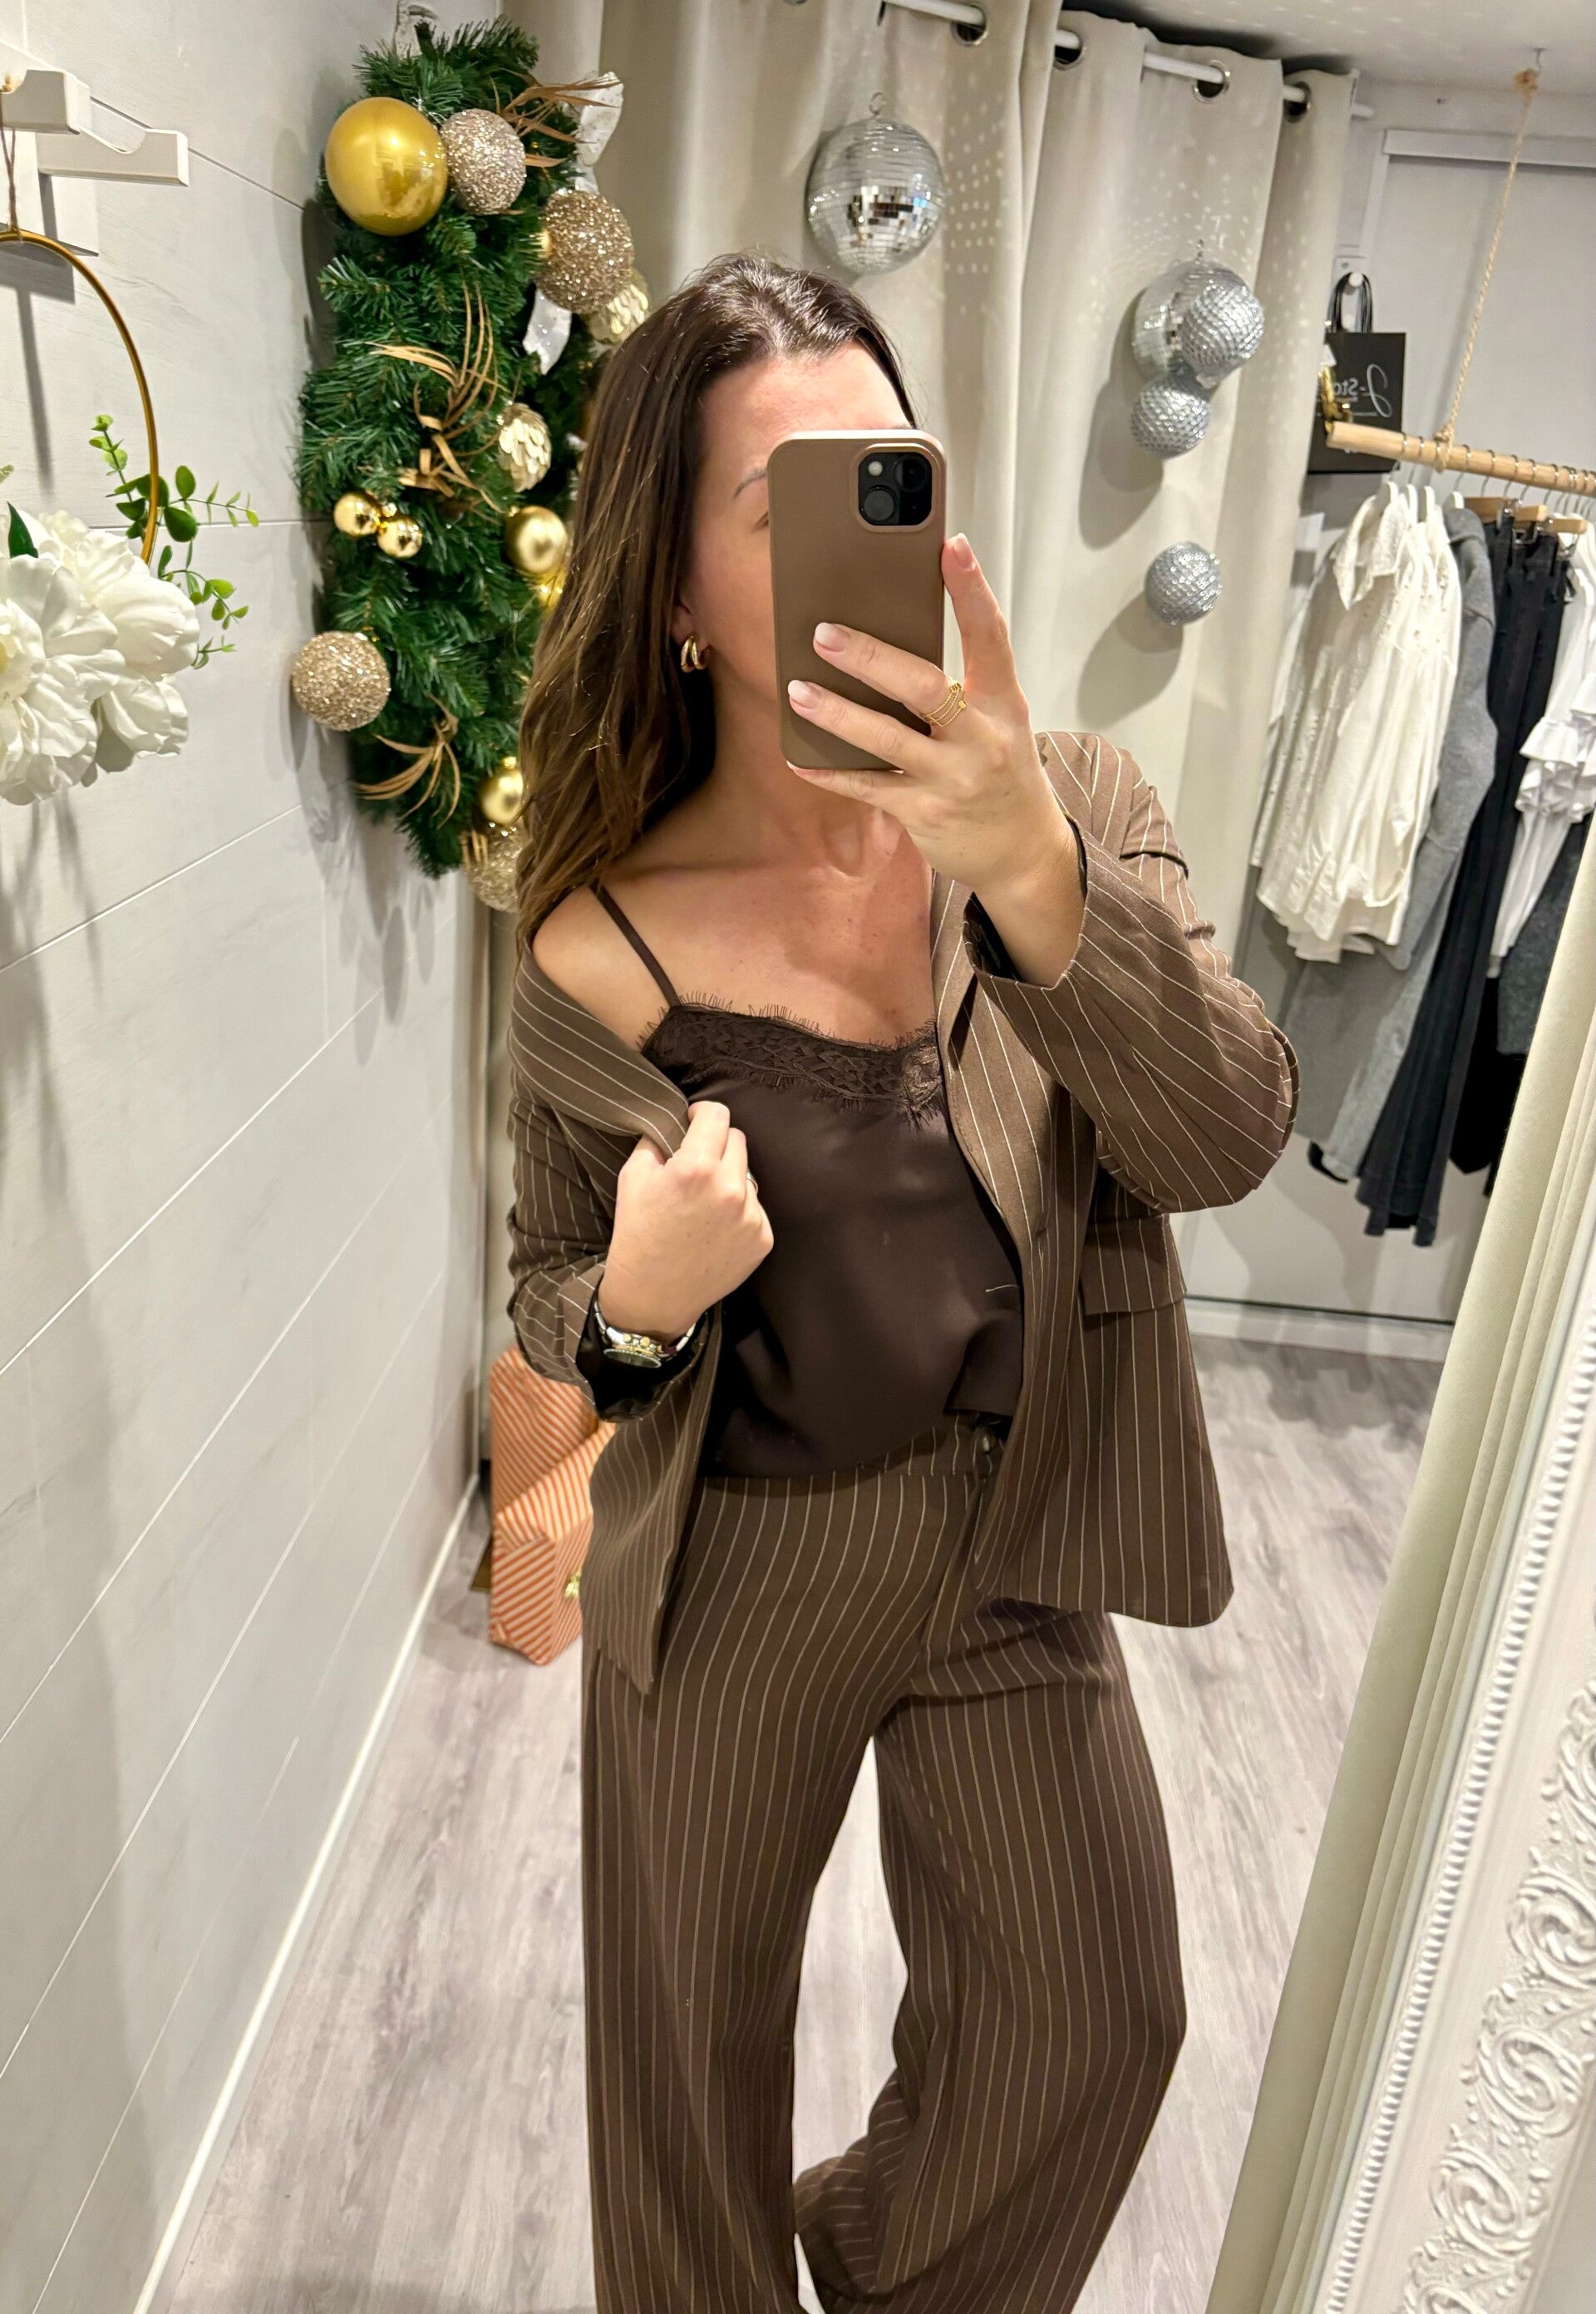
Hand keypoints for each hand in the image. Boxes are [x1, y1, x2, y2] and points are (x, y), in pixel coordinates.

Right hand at [597, 1098, 772, 1337]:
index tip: (693, 1122)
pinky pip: (755, 1207)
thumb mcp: (633, 1177)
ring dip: (729, 1179)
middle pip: (737, 1140)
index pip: (717, 1114)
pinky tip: (715, 1228)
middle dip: (716, 1145)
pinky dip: (739, 1211)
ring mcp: (751, 1215)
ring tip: (703, 1205)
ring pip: (747, 1175)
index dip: (702, 1114)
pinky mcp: (763, 1238)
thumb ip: (657, 1140)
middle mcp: (729, 1188)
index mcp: (696, 1167)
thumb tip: (677, 1123)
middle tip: (695, 1166)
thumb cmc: (637, 1234)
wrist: (652, 1294)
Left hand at [784, 532, 1077, 912]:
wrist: (1021, 849)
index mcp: (1004, 702)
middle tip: (824, 633)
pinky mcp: (925, 813)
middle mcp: (982, 738)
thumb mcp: (997, 720)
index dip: (971, 590)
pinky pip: (869, 788)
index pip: (990, 636)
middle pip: (925, 687)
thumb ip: (958, 685)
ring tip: (798, 691)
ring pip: (888, 740)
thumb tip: (887, 640)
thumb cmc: (1000, 769)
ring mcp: (953, 778)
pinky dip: (830, 773)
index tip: (951, 546)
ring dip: (838, 715)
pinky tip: (798, 756)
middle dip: (871, 658)